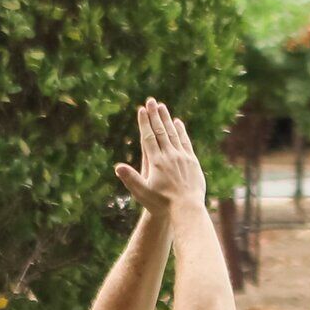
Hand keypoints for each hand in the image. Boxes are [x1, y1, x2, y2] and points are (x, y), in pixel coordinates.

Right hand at [112, 99, 205, 217]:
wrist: (187, 209)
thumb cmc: (162, 204)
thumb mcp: (142, 193)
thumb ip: (130, 179)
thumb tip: (117, 167)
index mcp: (156, 162)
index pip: (149, 137)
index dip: (144, 123)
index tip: (142, 110)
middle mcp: (169, 156)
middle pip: (161, 131)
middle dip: (155, 115)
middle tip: (151, 101)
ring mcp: (182, 157)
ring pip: (173, 134)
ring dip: (167, 119)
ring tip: (162, 107)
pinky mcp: (192, 161)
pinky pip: (185, 142)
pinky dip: (180, 131)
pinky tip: (178, 122)